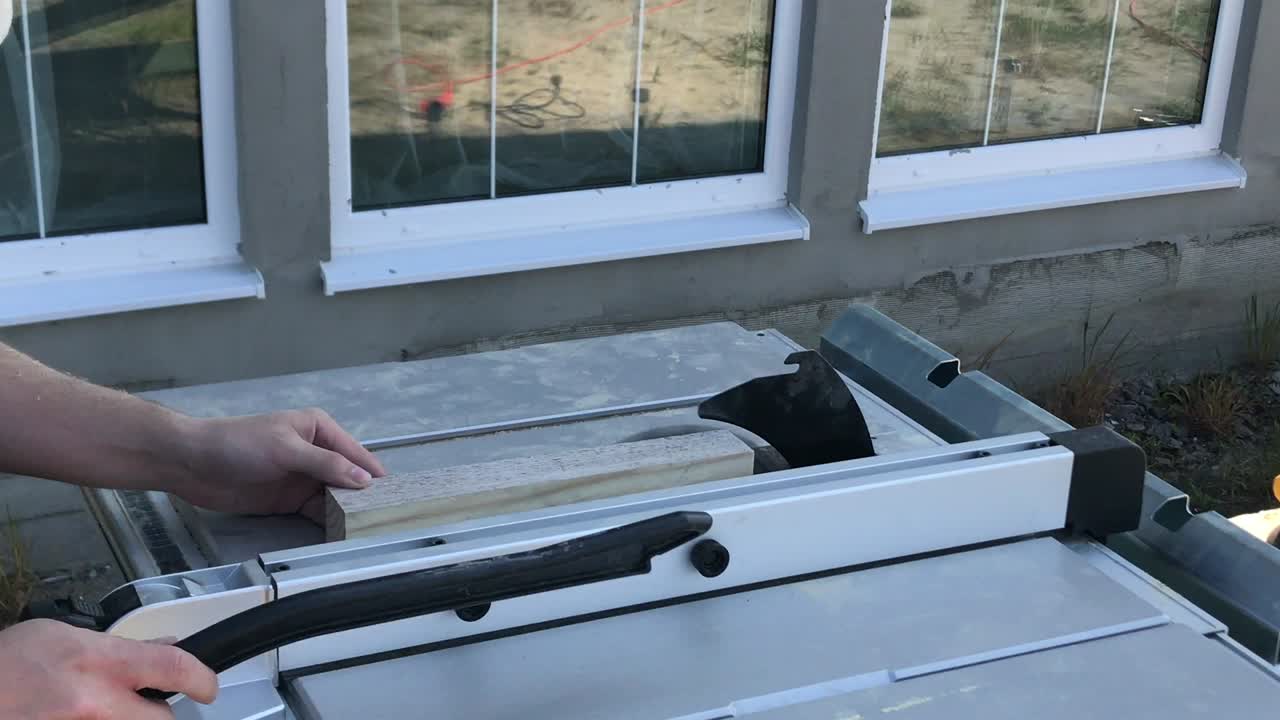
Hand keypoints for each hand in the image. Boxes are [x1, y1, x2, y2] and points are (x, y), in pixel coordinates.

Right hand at [0, 619, 216, 718]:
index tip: (208, 689)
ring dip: (121, 719)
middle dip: (159, 715)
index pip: (172, 667)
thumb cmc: (9, 661)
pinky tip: (72, 713)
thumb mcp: (63, 636)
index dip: (201, 679)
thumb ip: (118, 646)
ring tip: (93, 706)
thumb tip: (162, 645)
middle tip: (145, 705)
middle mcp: (94, 702)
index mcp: (99, 662)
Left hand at [173, 408, 386, 521]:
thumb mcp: (286, 449)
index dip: (374, 473)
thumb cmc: (238, 443)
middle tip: (386, 517)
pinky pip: (317, 512)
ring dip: (348, 510)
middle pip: (350, 477)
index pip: (356, 453)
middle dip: (365, 495)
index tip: (395, 494)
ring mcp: (303, 478)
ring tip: (369, 528)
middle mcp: (316, 453)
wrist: (192, 464)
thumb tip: (363, 480)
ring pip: (335, 496)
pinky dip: (329, 521)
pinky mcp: (290, 500)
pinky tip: (342, 533)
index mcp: (319, 430)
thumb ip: (326, 464)